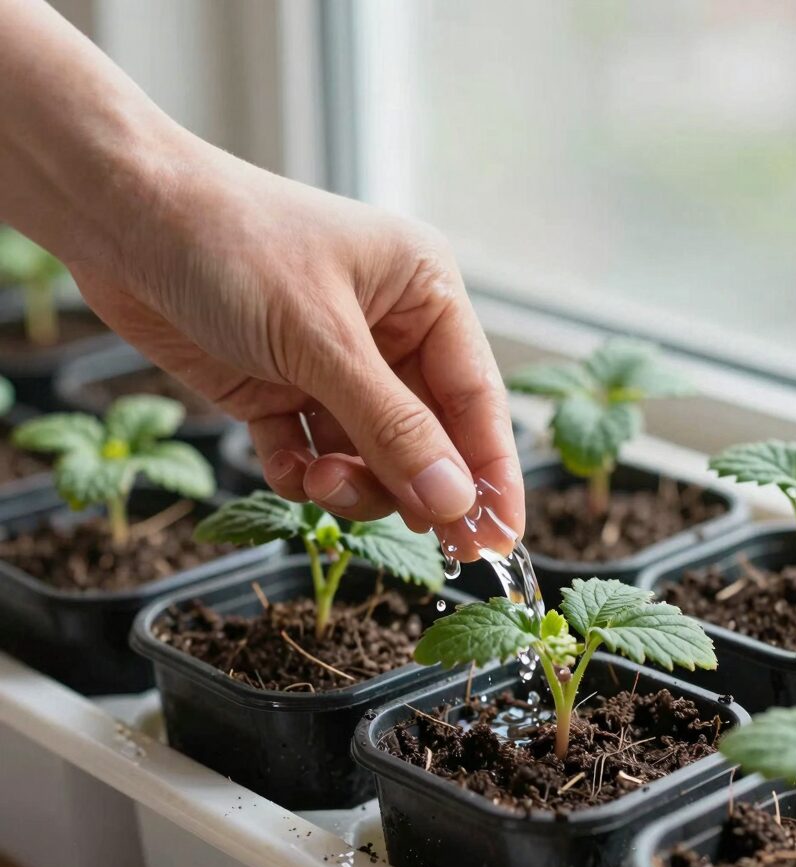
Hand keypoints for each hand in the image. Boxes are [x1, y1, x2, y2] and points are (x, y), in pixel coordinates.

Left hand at [69, 145, 522, 554]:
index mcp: (424, 294)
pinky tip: (288, 467)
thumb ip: (392, 427)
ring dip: (354, 484)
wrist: (116, 214)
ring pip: (373, 454)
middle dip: (415, 485)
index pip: (477, 398)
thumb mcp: (320, 340)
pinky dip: (303, 472)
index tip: (500, 540)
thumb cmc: (229, 244)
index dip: (492, 474)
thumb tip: (455, 502)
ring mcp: (334, 364)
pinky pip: (314, 453)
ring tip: (322, 484)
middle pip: (429, 435)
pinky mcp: (282, 389)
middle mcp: (390, 331)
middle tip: (429, 545)